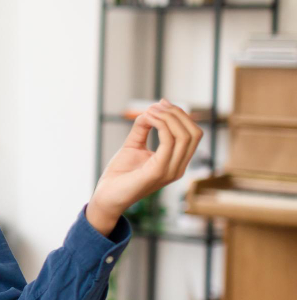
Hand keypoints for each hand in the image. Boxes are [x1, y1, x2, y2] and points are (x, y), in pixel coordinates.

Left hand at [87, 99, 203, 232]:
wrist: (106, 196)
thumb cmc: (119, 174)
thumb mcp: (133, 145)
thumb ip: (143, 128)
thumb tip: (151, 109)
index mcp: (176, 162)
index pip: (193, 134)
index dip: (180, 115)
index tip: (161, 103)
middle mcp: (178, 168)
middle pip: (194, 133)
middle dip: (178, 113)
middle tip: (157, 105)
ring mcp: (170, 171)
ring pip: (185, 136)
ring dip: (169, 117)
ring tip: (150, 110)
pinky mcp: (157, 172)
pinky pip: (169, 142)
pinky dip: (161, 125)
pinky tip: (148, 118)